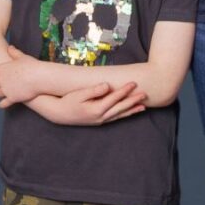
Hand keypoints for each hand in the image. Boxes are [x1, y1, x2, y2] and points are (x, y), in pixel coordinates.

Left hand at [0, 58, 54, 106]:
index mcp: (2, 69)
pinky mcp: (12, 98)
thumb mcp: (22, 57)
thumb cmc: (33, 66)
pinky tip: (0, 105)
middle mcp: (1, 79)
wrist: (40, 77)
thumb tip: (10, 47)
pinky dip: (1, 104)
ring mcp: (6, 90)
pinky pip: (2, 103)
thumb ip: (14, 53)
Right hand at [32, 81, 147, 125]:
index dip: (124, 90)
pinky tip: (130, 112)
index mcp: (96, 109)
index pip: (114, 98)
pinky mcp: (99, 121)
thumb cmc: (68, 101)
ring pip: (120, 115)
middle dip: (133, 101)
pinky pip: (115, 118)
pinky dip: (124, 114)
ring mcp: (100, 120)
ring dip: (132, 110)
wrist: (59, 114)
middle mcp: (101, 117)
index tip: (134, 83)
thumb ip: (94, 90)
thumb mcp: (79, 94)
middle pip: (121, 108)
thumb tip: (107, 86)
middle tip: (144, 94)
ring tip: (143, 106)